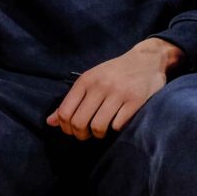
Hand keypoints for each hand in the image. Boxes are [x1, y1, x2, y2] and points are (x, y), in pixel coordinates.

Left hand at [46, 38, 182, 139]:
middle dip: (81, 135)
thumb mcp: (90, 81)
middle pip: (79, 123)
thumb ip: (71, 101)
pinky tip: (118, 122)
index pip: (65, 111)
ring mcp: (118, 94)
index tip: (73, 130)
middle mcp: (100, 86)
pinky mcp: (135, 102)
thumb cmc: (114, 73)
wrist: (146, 61)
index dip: (66, 128)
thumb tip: (50, 122)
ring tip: (102, 129)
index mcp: (86, 80)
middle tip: (87, 134)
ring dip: (99, 134)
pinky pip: (118, 126)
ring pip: (98, 127)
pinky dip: (116, 129)